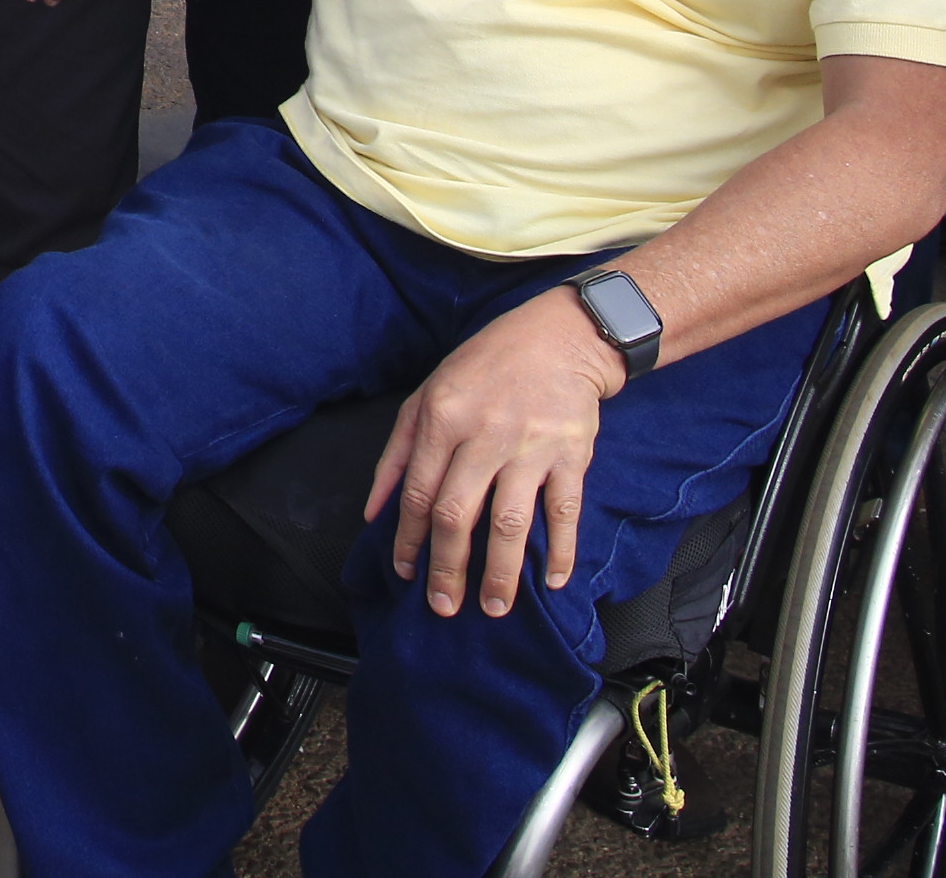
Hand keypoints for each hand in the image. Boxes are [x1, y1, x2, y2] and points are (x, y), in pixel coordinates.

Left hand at [368, 285, 622, 621]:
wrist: (557, 338)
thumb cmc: (484, 367)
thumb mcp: (426, 395)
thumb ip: (396, 453)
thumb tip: (374, 512)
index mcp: (441, 418)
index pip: (416, 492)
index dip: (407, 539)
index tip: (404, 574)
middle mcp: (482, 434)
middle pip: (457, 514)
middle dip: (447, 568)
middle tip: (444, 607)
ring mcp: (529, 446)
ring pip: (510, 521)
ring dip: (501, 572)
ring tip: (494, 608)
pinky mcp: (571, 454)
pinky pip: (564, 511)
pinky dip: (560, 550)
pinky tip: (553, 581)